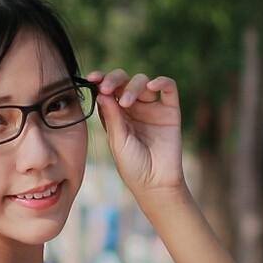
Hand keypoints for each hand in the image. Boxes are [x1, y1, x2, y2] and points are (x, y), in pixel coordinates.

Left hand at [86, 68, 184, 201]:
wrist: (156, 183)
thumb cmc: (132, 166)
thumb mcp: (117, 141)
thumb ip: (111, 116)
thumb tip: (101, 92)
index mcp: (115, 114)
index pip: (107, 90)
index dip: (100, 80)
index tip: (92, 79)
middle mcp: (133, 107)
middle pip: (123, 81)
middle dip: (113, 79)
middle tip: (107, 88)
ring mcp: (152, 108)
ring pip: (143, 82)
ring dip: (132, 86)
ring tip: (126, 102)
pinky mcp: (170, 111)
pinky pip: (168, 88)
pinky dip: (161, 81)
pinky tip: (152, 86)